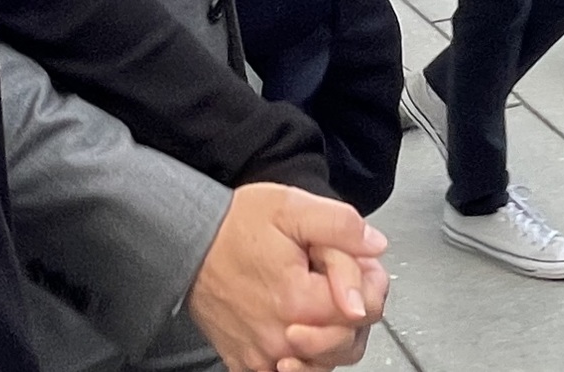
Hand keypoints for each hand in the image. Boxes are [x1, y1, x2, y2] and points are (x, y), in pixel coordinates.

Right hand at [185, 184, 388, 371]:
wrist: (188, 242)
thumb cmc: (234, 226)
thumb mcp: (291, 206)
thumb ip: (340, 225)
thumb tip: (375, 246)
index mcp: (298, 299)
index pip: (365, 310)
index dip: (369, 282)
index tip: (360, 265)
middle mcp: (281, 337)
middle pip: (348, 343)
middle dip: (352, 311)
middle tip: (336, 280)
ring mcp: (262, 354)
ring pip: (323, 363)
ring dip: (331, 335)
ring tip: (317, 300)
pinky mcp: (247, 361)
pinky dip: (301, 358)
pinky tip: (298, 330)